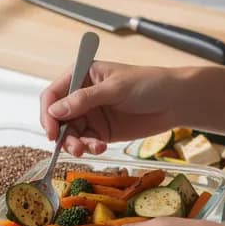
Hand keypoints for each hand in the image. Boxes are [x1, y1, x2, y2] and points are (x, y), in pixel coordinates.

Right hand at [39, 61, 193, 156]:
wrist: (176, 101)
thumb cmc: (149, 83)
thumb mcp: (115, 89)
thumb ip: (84, 100)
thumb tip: (55, 111)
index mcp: (81, 76)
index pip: (53, 94)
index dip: (48, 113)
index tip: (52, 131)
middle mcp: (81, 96)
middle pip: (58, 118)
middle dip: (63, 134)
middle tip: (73, 147)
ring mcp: (91, 114)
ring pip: (71, 134)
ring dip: (76, 144)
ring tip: (88, 149)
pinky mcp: (101, 131)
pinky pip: (86, 142)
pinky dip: (89, 148)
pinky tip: (101, 148)